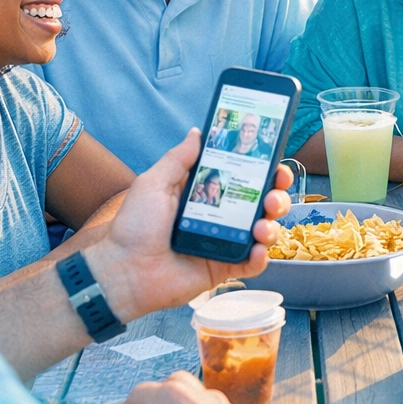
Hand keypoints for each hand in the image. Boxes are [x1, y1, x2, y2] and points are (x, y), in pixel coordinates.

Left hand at [85, 130, 292, 323]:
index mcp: (207, 192)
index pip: (245, 176)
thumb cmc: (134, 227)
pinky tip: (257, 249)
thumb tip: (198, 132)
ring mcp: (225, 242)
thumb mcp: (153, 184)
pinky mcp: (225, 267)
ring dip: (272, 225)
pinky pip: (254, 263)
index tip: (276, 164)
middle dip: (277, 196)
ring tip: (261, 227)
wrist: (125, 272)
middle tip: (272, 196)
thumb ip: (179, 159)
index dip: (266, 169)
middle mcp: (221, 215)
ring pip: (265, 230)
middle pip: (263, 202)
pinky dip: (262, 256)